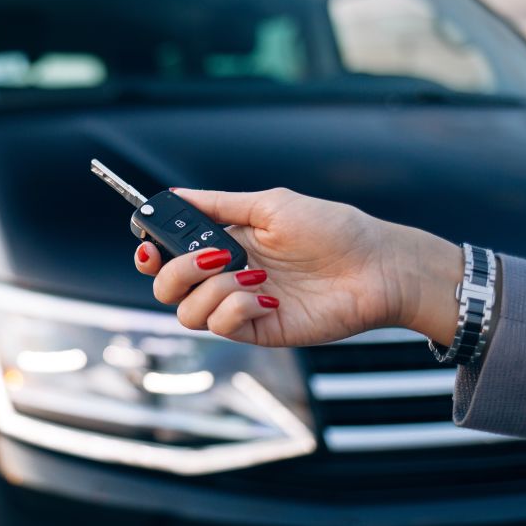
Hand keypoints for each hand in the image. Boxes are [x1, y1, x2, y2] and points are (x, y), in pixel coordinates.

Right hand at [134, 188, 462, 346]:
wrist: (377, 267)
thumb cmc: (333, 229)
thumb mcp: (271, 204)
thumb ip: (218, 205)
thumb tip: (172, 195)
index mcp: (224, 243)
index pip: (168, 255)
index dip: (149, 253)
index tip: (148, 246)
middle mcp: (225, 276)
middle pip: (166, 287)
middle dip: (176, 271)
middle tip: (212, 256)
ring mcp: (240, 305)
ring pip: (187, 311)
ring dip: (212, 289)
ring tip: (253, 275)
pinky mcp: (259, 330)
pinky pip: (222, 326)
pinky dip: (236, 308)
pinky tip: (267, 296)